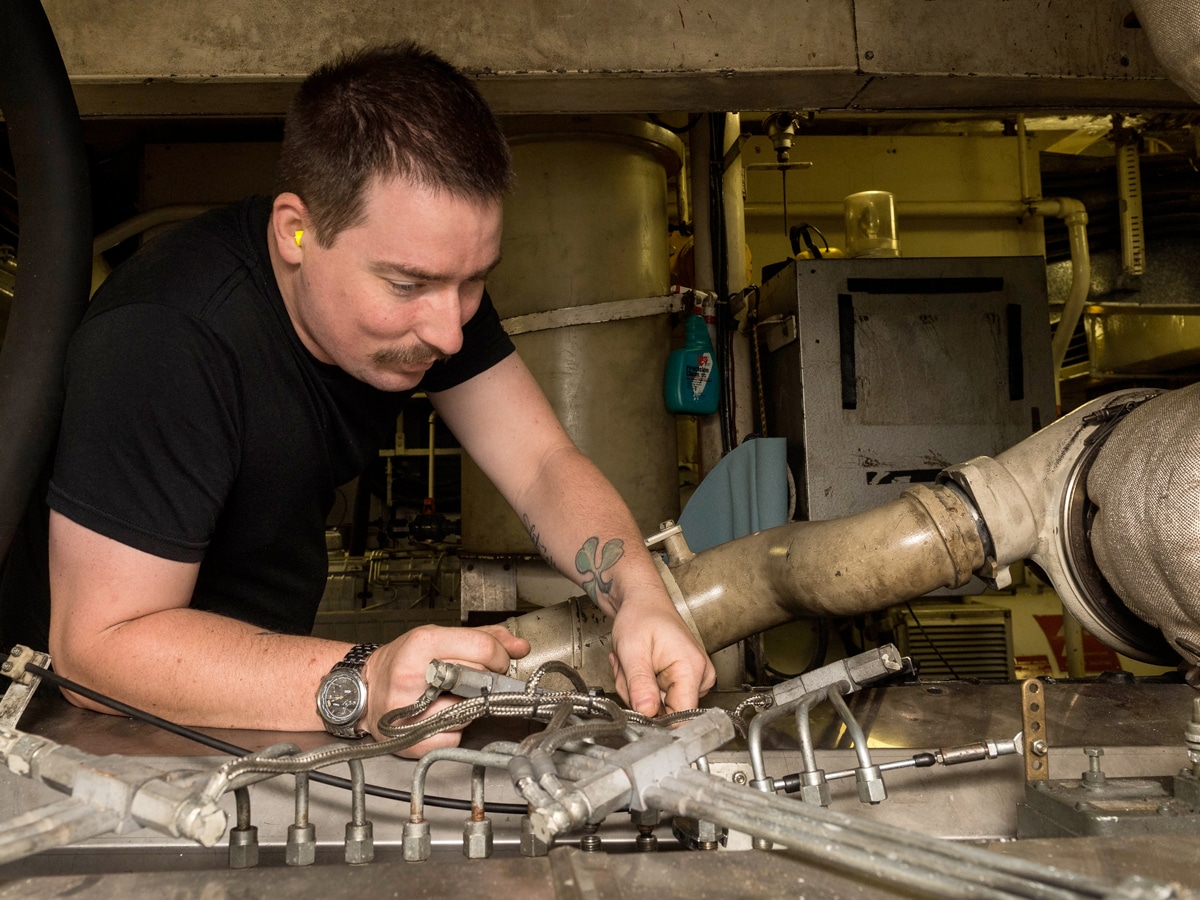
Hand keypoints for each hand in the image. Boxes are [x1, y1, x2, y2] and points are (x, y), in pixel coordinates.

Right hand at [361, 623, 528, 754]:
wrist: (362, 691)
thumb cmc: (401, 663)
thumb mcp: (439, 638)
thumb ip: (483, 638)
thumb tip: (520, 646)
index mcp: (423, 644)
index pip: (483, 649)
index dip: (499, 657)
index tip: (497, 663)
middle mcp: (414, 675)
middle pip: (480, 680)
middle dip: (484, 681)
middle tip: (471, 681)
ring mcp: (411, 711)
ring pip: (470, 712)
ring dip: (468, 707)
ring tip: (447, 698)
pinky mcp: (411, 740)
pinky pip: (455, 737)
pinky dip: (454, 730)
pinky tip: (438, 717)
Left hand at [608, 597, 715, 716]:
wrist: (642, 602)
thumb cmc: (641, 616)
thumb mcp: (632, 649)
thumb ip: (639, 684)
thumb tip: (646, 713)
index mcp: (691, 668)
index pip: (682, 715)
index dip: (656, 718)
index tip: (637, 704)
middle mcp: (699, 676)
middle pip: (666, 712)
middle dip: (639, 696)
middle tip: (628, 671)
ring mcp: (692, 679)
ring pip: (658, 706)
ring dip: (637, 690)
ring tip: (634, 664)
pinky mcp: (683, 680)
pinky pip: (658, 698)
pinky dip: (641, 686)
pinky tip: (640, 666)